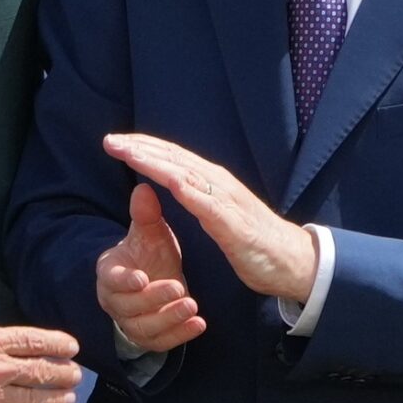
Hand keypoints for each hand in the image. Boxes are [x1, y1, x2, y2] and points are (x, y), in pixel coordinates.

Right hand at [95, 182, 204, 352]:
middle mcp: (116, 302)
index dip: (125, 281)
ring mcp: (132, 323)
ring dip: (170, 318)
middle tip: (178, 288)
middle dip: (155, 299)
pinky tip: (199, 324)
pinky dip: (181, 334)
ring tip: (192, 305)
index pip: (111, 280)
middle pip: (130, 306)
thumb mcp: (149, 234)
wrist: (155, 280)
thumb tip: (143, 188)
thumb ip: (145, 215)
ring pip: (146, 327)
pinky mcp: (149, 338)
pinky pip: (162, 342)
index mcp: (110, 274)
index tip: (142, 278)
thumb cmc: (148, 255)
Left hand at [104, 134, 316, 303]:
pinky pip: (209, 205)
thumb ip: (198, 196)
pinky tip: (171, 182)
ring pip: (187, 175)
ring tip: (130, 154)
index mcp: (212, 182)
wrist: (292, 261)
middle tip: (110, 141)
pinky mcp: (234, 225)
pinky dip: (190, 192)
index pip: (172, 158)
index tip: (116, 143)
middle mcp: (218, 184)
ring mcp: (227, 202)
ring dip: (156, 163)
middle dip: (140, 149)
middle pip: (174, 160)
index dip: (143, 148)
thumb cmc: (254, 239)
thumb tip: (175, 182)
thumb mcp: (218, 213)